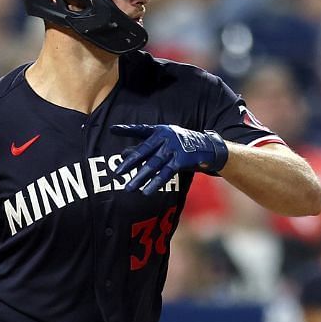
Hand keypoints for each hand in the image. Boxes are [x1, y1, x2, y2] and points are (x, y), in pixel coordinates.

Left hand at [111, 123, 229, 194]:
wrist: (208, 149)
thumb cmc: (182, 146)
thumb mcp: (164, 144)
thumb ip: (145, 148)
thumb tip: (123, 154)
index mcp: (161, 130)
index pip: (141, 130)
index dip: (127, 130)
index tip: (112, 129)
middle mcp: (167, 137)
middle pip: (144, 151)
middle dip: (130, 162)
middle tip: (118, 173)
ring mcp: (175, 148)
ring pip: (153, 165)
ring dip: (140, 177)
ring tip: (129, 188)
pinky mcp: (182, 159)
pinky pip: (166, 173)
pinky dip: (156, 183)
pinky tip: (147, 191)